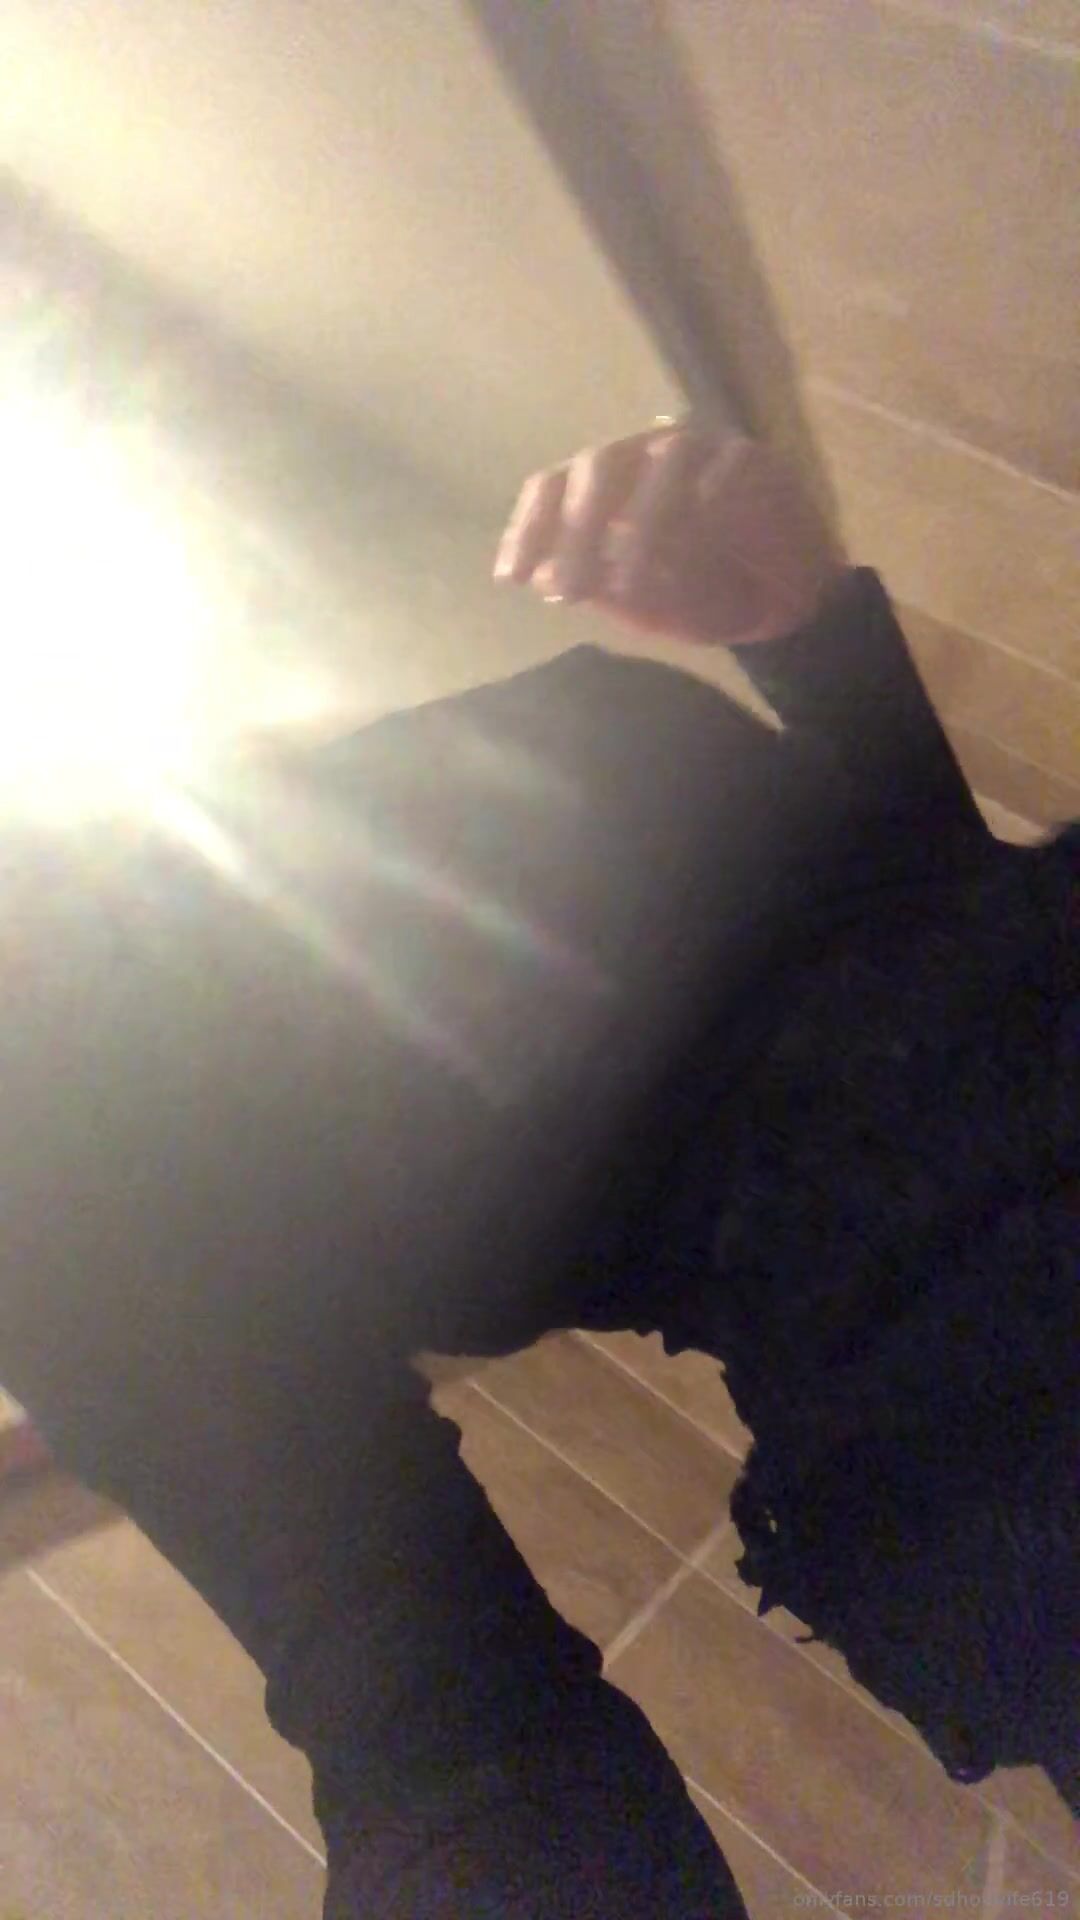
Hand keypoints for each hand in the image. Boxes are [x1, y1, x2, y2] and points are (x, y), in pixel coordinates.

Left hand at [493, 422, 843, 649]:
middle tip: (571, 590)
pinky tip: (699, 534)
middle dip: (578, 529)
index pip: (553, 485)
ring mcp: (702, 451)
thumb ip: (594, 584)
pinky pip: (728, 468)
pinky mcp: (754, 460)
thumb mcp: (637, 603)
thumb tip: (543, 574)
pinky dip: (710, 498)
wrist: (782, 605)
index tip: (512, 579)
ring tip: (632, 588)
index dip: (529, 527)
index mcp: (609, 485)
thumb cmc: (701, 594)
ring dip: (642, 526)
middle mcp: (646, 456)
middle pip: (600, 464)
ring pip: (664, 463)